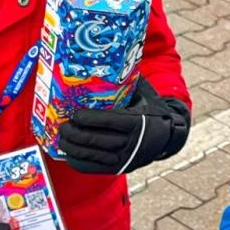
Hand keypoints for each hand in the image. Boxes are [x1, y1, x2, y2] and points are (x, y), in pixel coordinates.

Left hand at [57, 77, 189, 175]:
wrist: (168, 135)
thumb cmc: (152, 109)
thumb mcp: (145, 94)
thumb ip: (128, 81)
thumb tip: (107, 61)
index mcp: (139, 122)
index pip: (110, 121)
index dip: (90, 119)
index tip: (75, 114)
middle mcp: (133, 143)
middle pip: (97, 140)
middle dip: (75, 133)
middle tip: (63, 125)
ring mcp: (126, 159)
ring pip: (93, 155)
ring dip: (72, 147)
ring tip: (61, 137)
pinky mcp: (121, 168)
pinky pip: (94, 168)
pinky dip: (79, 162)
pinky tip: (69, 153)